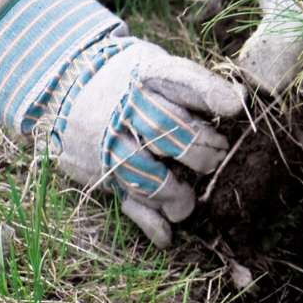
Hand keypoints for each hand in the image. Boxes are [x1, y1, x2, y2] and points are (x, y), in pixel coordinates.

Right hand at [0, 0, 244, 246]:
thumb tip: (239, 103)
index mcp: (146, 74)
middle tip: (215, 157)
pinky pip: (124, 197)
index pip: (180, 80)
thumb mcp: (156, 67)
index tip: (235, 107)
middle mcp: (124, 106)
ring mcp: (107, 139)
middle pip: (166, 129)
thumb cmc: (131, 80)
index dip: (210, 93)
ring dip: (173, 192)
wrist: (63, 84)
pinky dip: (148, 221)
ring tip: (189, 202)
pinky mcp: (97, 169)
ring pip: (142, 170)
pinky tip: (167, 235)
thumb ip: (194, 86)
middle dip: (199, 148)